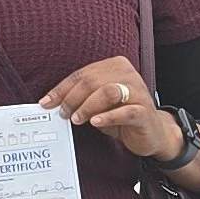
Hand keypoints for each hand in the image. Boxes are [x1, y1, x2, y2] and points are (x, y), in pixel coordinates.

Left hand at [39, 60, 199, 182]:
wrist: (152, 132)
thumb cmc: (122, 116)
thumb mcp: (98, 104)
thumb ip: (81, 98)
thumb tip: (52, 103)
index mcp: (115, 66)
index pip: (83, 74)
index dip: (62, 88)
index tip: (47, 102)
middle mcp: (128, 74)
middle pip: (92, 81)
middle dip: (72, 98)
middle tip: (62, 113)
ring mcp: (138, 92)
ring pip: (108, 92)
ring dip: (87, 106)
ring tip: (76, 119)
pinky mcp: (144, 112)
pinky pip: (126, 112)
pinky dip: (108, 116)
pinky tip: (95, 122)